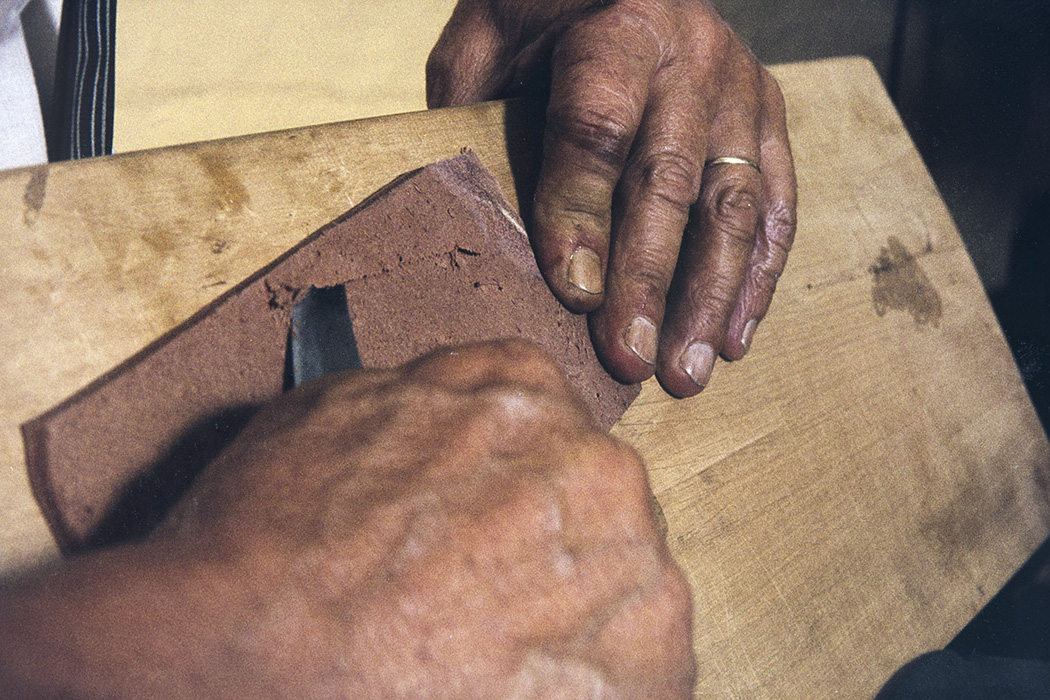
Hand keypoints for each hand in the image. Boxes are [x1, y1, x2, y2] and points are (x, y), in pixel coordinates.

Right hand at [1, 341, 693, 697]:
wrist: (247, 656)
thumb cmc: (267, 548)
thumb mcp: (333, 412)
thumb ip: (428, 401)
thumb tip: (455, 416)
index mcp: (523, 394)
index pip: (551, 427)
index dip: (514, 487)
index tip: (491, 529)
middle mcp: (591, 466)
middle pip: (594, 510)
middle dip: (548, 552)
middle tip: (480, 604)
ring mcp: (627, 565)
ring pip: (625, 589)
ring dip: (575, 620)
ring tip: (495, 660)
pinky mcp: (646, 665)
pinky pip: (646, 671)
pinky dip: (600, 684)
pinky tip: (529, 690)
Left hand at [427, 0, 796, 396]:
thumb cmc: (540, 13)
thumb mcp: (488, 42)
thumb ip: (478, 115)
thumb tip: (482, 227)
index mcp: (613, 27)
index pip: (596, 129)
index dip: (582, 215)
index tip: (573, 295)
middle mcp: (689, 55)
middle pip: (668, 179)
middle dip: (648, 280)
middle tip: (628, 360)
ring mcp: (740, 88)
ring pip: (731, 204)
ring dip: (710, 298)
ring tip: (685, 373)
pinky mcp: (769, 119)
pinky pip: (774, 206)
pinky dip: (757, 279)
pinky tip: (732, 339)